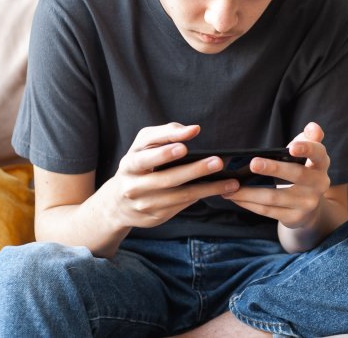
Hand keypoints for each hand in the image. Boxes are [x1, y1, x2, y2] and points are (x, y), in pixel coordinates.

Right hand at [101, 122, 239, 230]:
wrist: (117, 204)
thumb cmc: (137, 166)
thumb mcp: (143, 146)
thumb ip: (164, 134)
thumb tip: (192, 130)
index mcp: (129, 163)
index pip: (145, 155)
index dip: (164, 151)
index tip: (185, 145)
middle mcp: (133, 185)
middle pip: (166, 179)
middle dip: (194, 170)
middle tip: (217, 162)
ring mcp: (144, 204)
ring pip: (179, 196)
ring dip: (207, 188)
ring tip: (230, 181)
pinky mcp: (155, 217)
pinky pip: (181, 206)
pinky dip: (201, 197)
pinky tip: (219, 190)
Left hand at [223, 122, 330, 229]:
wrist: (310, 206)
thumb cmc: (303, 170)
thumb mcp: (307, 154)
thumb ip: (309, 139)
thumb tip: (313, 127)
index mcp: (320, 164)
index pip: (318, 154)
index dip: (306, 149)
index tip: (291, 147)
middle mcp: (319, 184)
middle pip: (296, 175)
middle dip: (273, 169)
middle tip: (253, 163)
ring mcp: (307, 203)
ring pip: (275, 197)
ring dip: (250, 192)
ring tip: (230, 185)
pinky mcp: (294, 217)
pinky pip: (268, 210)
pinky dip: (249, 204)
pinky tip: (235, 197)